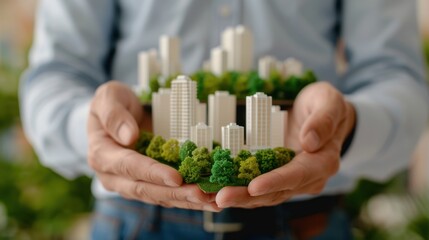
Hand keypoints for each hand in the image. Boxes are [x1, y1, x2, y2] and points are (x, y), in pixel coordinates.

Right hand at [87, 81, 218, 210]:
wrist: (118, 114)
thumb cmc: (113, 102)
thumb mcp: (108, 97)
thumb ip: (114, 114)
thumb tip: (129, 137)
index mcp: (102, 155)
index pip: (129, 166)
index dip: (153, 173)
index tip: (177, 177)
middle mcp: (114, 176)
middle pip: (146, 189)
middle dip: (176, 193)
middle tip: (202, 194)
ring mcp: (130, 184)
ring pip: (159, 197)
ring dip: (186, 201)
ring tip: (212, 201)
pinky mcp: (146, 185)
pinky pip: (167, 196)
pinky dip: (187, 199)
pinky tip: (208, 201)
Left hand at [215, 82, 355, 207]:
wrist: (322, 114)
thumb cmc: (325, 104)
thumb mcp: (329, 101)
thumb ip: (323, 119)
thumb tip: (310, 141)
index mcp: (323, 161)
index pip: (298, 175)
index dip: (276, 182)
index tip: (253, 187)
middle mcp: (308, 178)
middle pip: (277, 192)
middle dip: (248, 196)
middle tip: (222, 197)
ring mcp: (292, 181)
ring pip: (265, 195)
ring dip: (239, 198)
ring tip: (215, 198)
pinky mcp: (277, 178)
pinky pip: (258, 190)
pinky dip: (239, 192)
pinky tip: (218, 195)